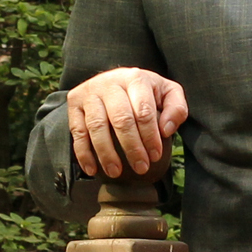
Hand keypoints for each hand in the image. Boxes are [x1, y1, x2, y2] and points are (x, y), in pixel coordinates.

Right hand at [66, 68, 186, 177]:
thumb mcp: (167, 93)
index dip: (150, 136)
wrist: (115, 80)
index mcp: (135, 78)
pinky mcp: (74, 103)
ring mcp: (89, 92)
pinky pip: (77, 131)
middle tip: (140, 168)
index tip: (155, 156)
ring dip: (106, 153)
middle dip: (132, 147)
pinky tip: (92, 170)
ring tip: (116, 172)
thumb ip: (176, 108)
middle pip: (121, 119)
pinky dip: (83, 153)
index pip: (143, 111)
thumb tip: (166, 130)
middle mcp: (110, 82)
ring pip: (97, 126)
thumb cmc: (145, 92)